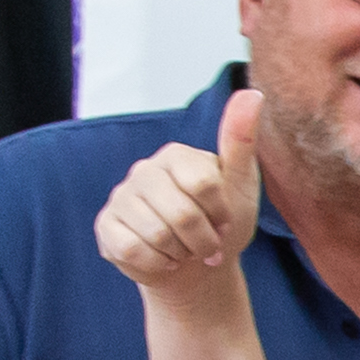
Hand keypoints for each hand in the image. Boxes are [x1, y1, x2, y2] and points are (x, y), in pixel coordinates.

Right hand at [92, 87, 264, 295]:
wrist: (197, 266)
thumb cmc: (222, 223)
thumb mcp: (241, 184)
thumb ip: (241, 141)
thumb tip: (253, 93)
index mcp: (177, 156)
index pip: (204, 184)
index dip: (220, 213)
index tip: (224, 220)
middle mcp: (144, 170)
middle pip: (182, 214)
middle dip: (204, 240)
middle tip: (207, 244)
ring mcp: (121, 196)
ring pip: (157, 234)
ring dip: (182, 253)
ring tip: (185, 249)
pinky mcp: (106, 225)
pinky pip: (133, 249)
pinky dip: (157, 263)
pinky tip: (163, 258)